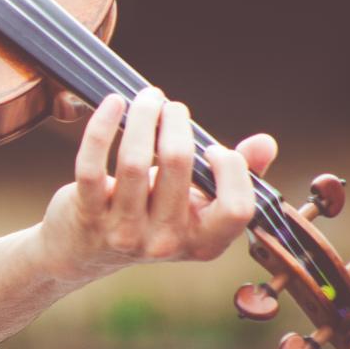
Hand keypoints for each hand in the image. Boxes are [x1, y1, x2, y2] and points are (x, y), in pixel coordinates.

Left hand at [37, 87, 278, 283]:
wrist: (84, 251)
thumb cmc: (150, 215)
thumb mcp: (195, 204)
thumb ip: (235, 176)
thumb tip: (265, 143)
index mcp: (204, 242)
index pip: (236, 208)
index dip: (232, 171)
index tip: (213, 148)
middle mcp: (165, 242)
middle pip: (180, 167)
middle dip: (176, 123)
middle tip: (170, 107)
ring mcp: (124, 232)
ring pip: (135, 162)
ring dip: (143, 117)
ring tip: (147, 98)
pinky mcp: (87, 215)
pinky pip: (91, 165)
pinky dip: (101, 127)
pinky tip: (113, 103)